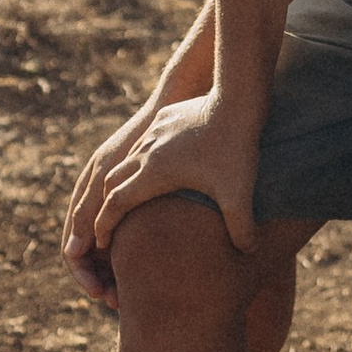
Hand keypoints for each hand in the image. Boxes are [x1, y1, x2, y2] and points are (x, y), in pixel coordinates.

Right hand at [68, 95, 261, 292]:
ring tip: (126, 203)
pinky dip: (137, 164)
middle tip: (107, 231)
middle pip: (111, 183)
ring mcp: (154, 133)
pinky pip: (142, 145)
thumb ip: (241, 228)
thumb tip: (249, 253)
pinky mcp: (164, 119)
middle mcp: (146, 152)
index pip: (115, 204)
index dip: (105, 227)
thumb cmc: (236, 148)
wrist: (237, 98)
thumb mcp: (240, 193)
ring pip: (124, 162)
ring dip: (120, 184)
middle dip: (106, 209)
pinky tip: (152, 172)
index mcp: (155, 172)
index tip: (102, 245)